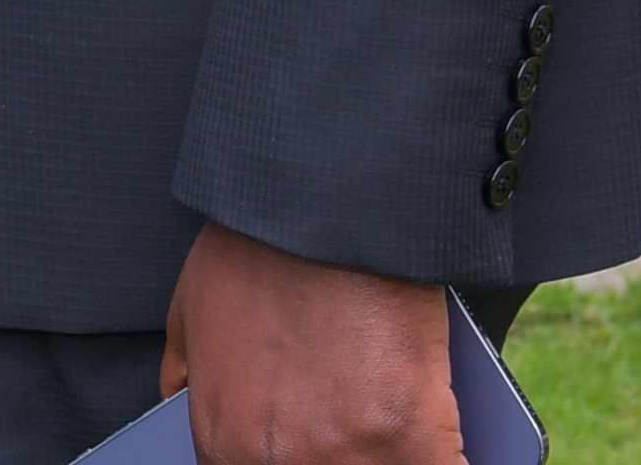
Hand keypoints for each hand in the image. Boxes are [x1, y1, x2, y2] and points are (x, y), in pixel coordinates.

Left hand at [158, 228, 461, 464]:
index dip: (301, 464)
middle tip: (362, 433)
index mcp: (225, 445)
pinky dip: (450, 462)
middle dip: (349, 459)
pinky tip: (452, 451)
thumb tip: (187, 408)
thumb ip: (189, 376)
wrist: (323, 201)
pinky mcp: (409, 436)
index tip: (331, 451)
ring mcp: (345, 454)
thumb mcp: (191, 310)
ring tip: (406, 440)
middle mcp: (278, 462)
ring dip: (394, 458)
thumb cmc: (257, 245)